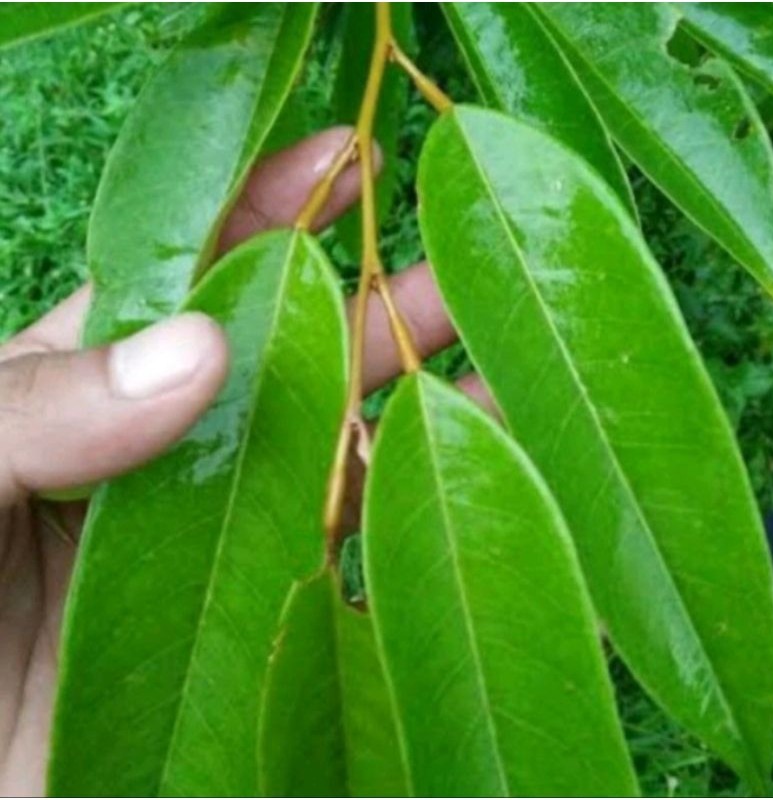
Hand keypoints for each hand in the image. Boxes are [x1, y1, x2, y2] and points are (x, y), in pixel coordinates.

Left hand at [0, 128, 489, 795]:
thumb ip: (43, 405)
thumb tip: (198, 351)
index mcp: (94, 377)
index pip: (190, 264)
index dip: (266, 202)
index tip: (345, 157)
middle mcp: (176, 436)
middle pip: (292, 344)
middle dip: (374, 293)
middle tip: (459, 260)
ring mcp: (224, 517)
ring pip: (336, 434)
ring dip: (415, 388)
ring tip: (494, 347)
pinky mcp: (258, 598)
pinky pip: (348, 533)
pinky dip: (412, 492)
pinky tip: (475, 458)